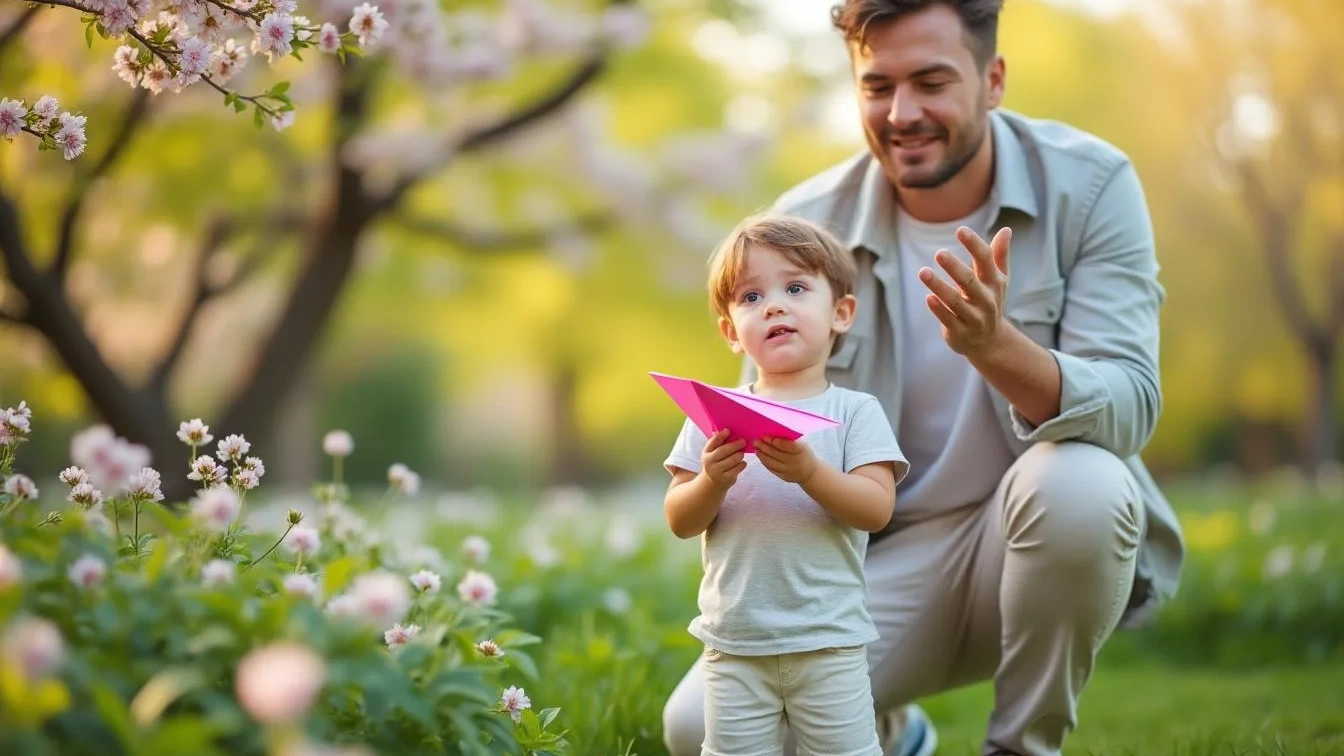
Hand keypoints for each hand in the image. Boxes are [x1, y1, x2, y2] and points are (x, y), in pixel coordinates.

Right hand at [700, 429, 745, 488]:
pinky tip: (742, 463)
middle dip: (735, 445)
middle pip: (723, 451)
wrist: (711, 483)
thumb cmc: (715, 462)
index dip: (721, 435)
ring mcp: (717, 471)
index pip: (713, 442)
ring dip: (739, 455)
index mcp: (706, 452)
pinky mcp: (726, 478)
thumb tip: (730, 431)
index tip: (728, 430)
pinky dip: (742, 464)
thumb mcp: (713, 453)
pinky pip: (737, 469)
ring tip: (741, 453)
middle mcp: (709, 462)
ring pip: (732, 460)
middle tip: (743, 441)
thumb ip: (719, 443)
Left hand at [755, 436, 817, 484]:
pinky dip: (764, 461)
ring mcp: (789, 471)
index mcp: (802, 450)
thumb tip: (772, 432)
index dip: (779, 442)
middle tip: (756, 440)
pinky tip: (760, 455)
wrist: (810, 473)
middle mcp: (796, 462)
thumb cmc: (803, 454)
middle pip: (778, 454)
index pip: (790, 446)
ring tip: (756, 447)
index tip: (767, 436)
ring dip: (762, 454)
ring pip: (772, 462)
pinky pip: (771, 469)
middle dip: (765, 446)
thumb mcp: (802, 445)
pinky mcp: (784, 477)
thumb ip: (790, 440)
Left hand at [919, 226, 1012, 357]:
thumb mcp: (998, 279)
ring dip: (939, 287)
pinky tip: (928, 297)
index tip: (961, 230)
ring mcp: (973, 318)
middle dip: (955, 268)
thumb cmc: (989, 301)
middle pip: (969, 282)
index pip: (986, 260)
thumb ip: (999, 255)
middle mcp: (986, 300)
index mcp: (994, 283)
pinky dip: (938, 309)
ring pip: (955, 302)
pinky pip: (948, 320)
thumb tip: (1006, 229)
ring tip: (923, 272)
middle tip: (940, 253)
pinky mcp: (959, 332)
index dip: (974, 245)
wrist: (990, 342)